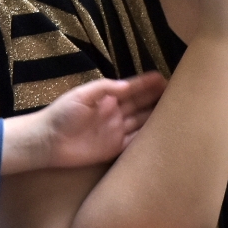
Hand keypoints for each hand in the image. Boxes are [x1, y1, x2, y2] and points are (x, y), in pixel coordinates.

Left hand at [2, 73, 167, 174]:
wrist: (47, 141)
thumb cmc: (61, 113)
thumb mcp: (82, 95)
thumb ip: (105, 89)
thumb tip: (127, 85)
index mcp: (106, 97)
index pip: (132, 89)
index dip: (147, 84)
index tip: (165, 78)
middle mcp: (114, 113)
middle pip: (140, 104)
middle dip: (157, 98)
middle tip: (179, 93)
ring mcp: (115, 131)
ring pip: (141, 122)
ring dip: (156, 117)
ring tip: (177, 113)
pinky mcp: (113, 149)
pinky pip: (135, 142)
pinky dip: (148, 138)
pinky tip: (162, 135)